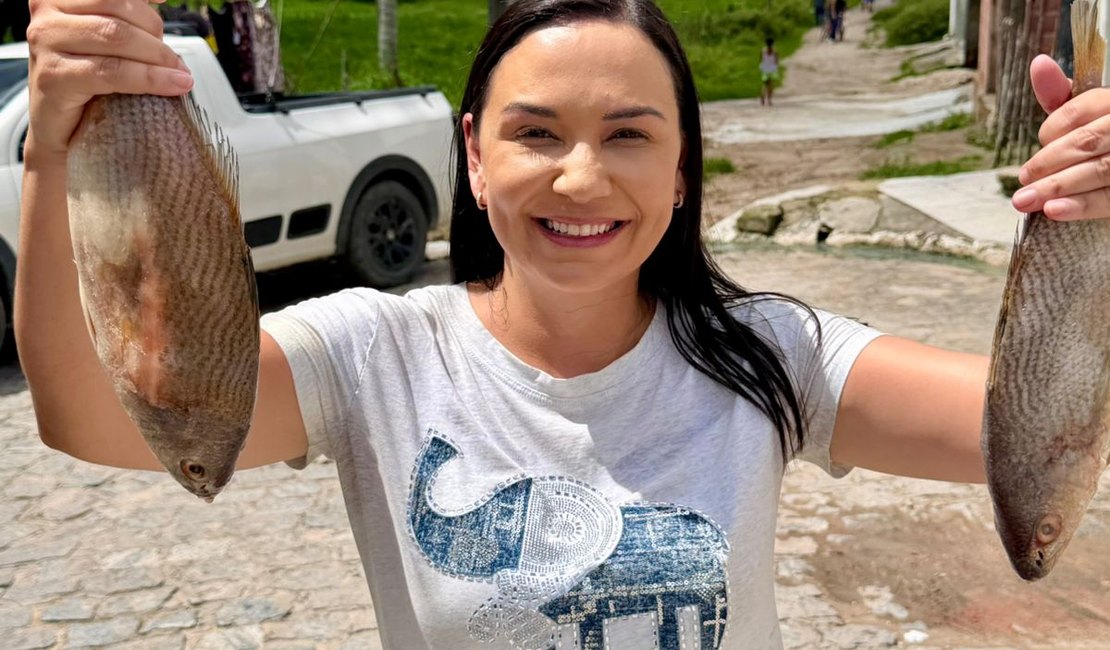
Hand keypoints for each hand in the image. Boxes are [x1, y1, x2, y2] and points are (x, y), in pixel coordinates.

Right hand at [26, 0, 191, 159]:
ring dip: (157, 56)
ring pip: (116, 36)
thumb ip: (123, 19)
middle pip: (117, 6)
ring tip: (179, 75)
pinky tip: (173, 85)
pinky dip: (149, 78)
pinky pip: (112, 71)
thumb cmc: (88, 84)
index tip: (164, 2)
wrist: (63, 132)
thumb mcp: (105, 41)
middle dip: (155, 31)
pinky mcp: (53, 76)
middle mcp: (47, 13)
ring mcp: (46, 42)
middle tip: (175, 61)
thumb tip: (158, 1)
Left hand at [1012, 54, 1109, 220]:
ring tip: (1024, 201)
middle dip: (1048, 163)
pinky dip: (1081, 206)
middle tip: (1021, 181)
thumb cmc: (1101, 134)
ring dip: (1057, 187)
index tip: (1039, 141)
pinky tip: (1053, 211)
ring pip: (1100, 170)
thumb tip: (1038, 63)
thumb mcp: (1086, 111)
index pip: (1083, 108)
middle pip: (1088, 142)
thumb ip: (1061, 96)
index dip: (1054, 127)